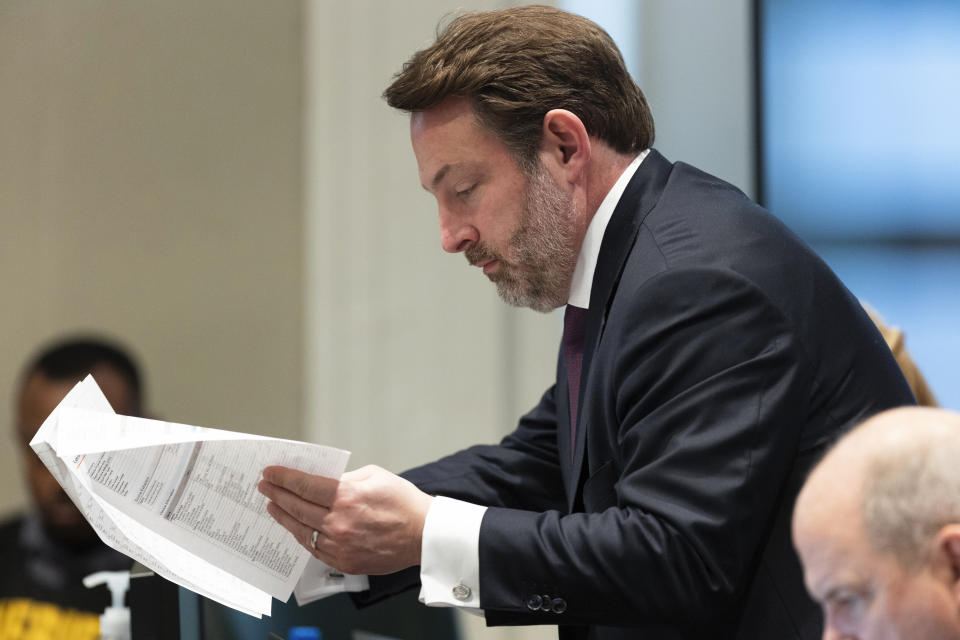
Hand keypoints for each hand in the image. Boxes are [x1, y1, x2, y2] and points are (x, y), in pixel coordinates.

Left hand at [258, 464, 432, 575]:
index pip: (303, 485)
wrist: (423, 534)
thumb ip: (344, 478)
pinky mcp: (344, 561)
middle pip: (296, 507)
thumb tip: (321, 482)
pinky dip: (302, 535)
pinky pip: (314, 548)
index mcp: (346, 497)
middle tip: (265, 486)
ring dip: (284, 516)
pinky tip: (296, 527)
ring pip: (300, 530)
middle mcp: (339, 522)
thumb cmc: (403, 502)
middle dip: (276, 494)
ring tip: (274, 506)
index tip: (270, 472)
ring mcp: (340, 545)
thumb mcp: (373, 475)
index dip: (283, 477)